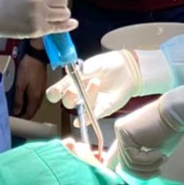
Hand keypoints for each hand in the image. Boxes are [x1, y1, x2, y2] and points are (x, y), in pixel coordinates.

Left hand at [12, 51, 48, 118]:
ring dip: (27, 108)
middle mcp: (40, 96)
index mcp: (35, 98)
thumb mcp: (20, 84)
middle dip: (24, 115)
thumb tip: (17, 112)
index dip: (22, 119)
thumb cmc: (27, 69)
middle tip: (15, 115)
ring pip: (34, 104)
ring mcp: (42, 91)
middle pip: (33, 110)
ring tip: (18, 108)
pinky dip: (29, 102)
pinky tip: (24, 99)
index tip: (15, 120)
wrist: (37, 56)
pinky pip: (35, 98)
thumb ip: (18, 99)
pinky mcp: (41, 86)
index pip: (29, 114)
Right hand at [46, 47, 173, 118]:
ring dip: (85, 97)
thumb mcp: (94, 63)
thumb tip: (70, 73)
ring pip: (80, 107)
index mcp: (74, 81)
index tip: (55, 93)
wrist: (128, 69)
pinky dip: (86, 120)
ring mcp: (90, 103)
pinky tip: (82, 120)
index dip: (54, 93)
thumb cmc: (110, 64)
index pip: (59, 89)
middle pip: (67, 101)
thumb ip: (82, 70)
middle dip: (68, 97)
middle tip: (74, 90)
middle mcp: (80, 93)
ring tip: (96, 83)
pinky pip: (92, 117)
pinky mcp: (101, 110)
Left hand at [110, 87, 183, 178]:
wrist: (175, 113)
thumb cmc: (169, 131)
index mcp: (127, 135)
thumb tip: (132, 172)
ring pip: (129, 164)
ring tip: (162, 158)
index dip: (111, 165)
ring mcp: (120, 131)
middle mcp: (121, 132)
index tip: (110, 172)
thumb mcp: (154, 152)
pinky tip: (159, 153)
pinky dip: (148, 160)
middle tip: (159, 171)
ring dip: (149, 166)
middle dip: (144, 173)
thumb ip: (141, 160)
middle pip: (125, 165)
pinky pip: (133, 158)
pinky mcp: (123, 132)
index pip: (114, 154)